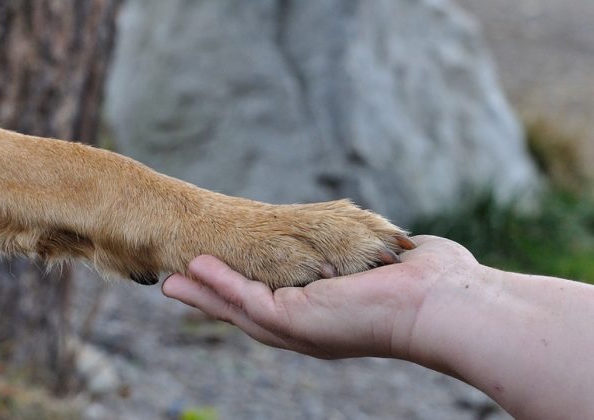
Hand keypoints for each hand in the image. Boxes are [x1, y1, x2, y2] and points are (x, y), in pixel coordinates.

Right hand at [162, 235, 480, 360]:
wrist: (445, 303)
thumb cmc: (430, 283)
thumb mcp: (389, 263)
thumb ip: (378, 255)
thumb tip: (397, 245)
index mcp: (327, 316)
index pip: (276, 302)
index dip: (245, 289)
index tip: (220, 274)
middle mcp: (308, 328)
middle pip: (248, 312)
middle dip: (212, 298)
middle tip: (176, 285)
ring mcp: (299, 328)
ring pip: (238, 310)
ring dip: (204, 294)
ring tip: (173, 280)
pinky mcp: (295, 320)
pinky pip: (246, 300)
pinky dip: (219, 285)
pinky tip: (195, 270)